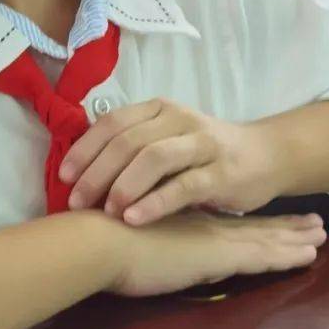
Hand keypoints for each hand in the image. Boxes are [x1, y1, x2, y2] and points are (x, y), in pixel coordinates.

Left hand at [62, 99, 281, 225]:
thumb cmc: (205, 153)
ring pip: (154, 158)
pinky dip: (155, 203)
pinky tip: (135, 219)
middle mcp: (179, 120)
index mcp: (159, 109)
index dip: (85, 149)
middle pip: (128, 142)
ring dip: (124, 186)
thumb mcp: (168, 139)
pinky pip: (183, 186)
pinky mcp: (221, 172)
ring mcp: (202, 144)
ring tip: (106, 212)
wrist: (266, 156)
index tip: (63, 177)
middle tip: (76, 202)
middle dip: (97, 172)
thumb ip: (133, 147)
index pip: (113, 122)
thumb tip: (81, 172)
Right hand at [109, 209, 325, 297]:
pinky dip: (288, 255)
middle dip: (284, 225)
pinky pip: (264, 256)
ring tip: (321, 237)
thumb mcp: (127, 233)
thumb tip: (136, 244)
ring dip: (293, 238)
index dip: (252, 220)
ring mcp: (215, 239)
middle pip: (254, 226)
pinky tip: (309, 255)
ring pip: (266, 239)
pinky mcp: (219, 255)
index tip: (275, 219)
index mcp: (185, 223)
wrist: (99, 240)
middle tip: (315, 224)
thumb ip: (140, 237)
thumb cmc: (102, 239)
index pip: (227, 222)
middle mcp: (205, 226)